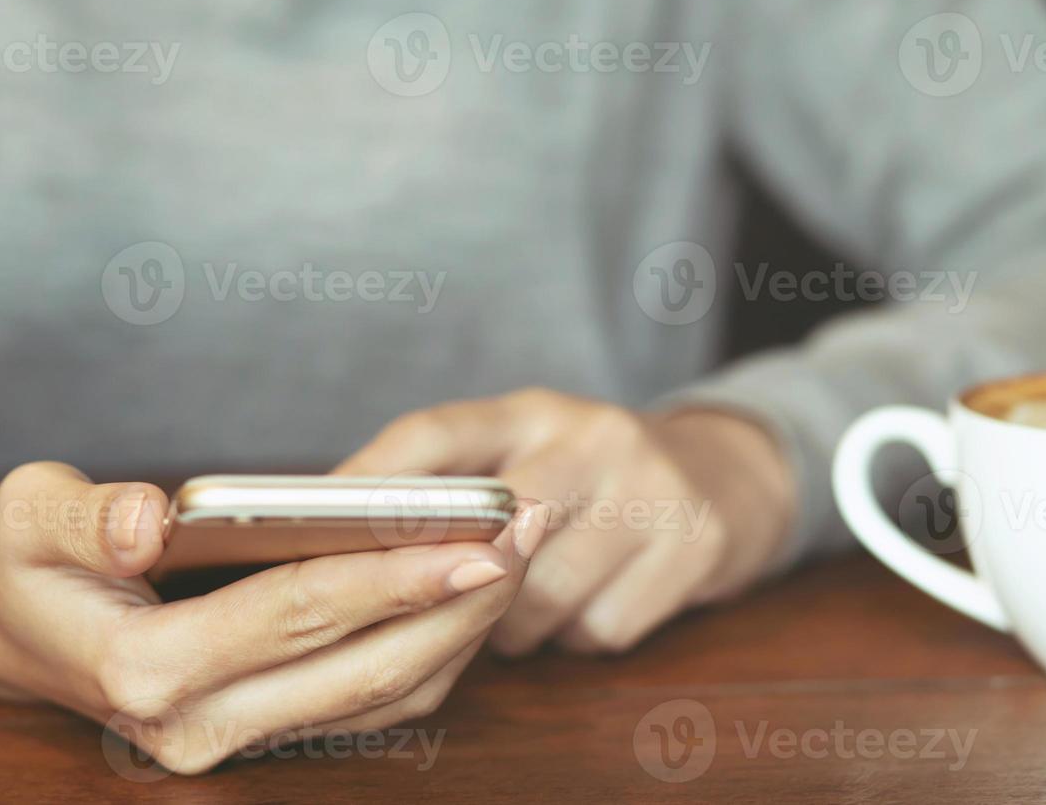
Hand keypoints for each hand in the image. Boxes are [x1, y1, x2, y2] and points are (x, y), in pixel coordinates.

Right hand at [0, 462, 548, 773]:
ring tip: (518, 551)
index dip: (394, 574)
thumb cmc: (19, 558)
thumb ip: (90, 518)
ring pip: (380, 695)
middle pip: (363, 667)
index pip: (298, 615)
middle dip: (457, 602)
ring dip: (458, 629)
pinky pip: (367, 702)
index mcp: (145, 670)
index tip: (480, 539)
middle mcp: (195, 725)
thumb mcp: (28, 514)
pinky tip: (469, 591)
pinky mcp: (257, 730)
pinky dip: (427, 649)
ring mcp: (229, 740)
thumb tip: (150, 522)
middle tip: (527, 530)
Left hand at [337, 389, 796, 655]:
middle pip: (493, 529)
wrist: (730, 476)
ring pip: (540, 594)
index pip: (435, 435)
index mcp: (532, 409)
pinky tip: (587, 604)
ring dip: (514, 623)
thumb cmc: (592, 476)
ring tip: (521, 604)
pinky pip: (598, 629)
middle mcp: (593, 435)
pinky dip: (578, 636)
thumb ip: (458, 480)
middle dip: (457, 579)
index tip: (315, 522)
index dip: (371, 481)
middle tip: (439, 599)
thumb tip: (350, 540)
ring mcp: (651, 488)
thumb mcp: (529, 449)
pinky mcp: (695, 545)